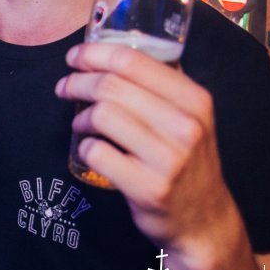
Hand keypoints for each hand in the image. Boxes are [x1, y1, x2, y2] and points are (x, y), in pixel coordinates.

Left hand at [56, 42, 242, 257]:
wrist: (204, 220)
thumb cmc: (189, 162)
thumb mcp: (193, 118)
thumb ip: (164, 86)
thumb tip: (115, 49)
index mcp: (195, 100)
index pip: (133, 60)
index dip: (94, 53)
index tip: (75, 57)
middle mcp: (185, 126)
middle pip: (111, 85)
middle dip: (78, 81)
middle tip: (65, 87)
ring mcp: (168, 159)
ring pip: (102, 115)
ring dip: (81, 115)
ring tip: (79, 121)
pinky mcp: (147, 187)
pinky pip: (98, 153)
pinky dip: (85, 146)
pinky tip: (89, 147)